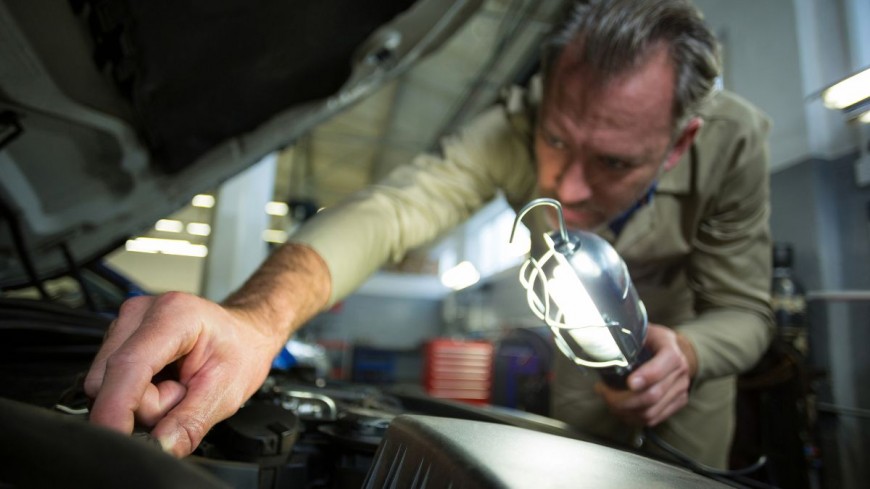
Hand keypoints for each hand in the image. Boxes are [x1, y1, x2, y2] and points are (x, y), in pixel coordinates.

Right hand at [84, 292, 282, 456]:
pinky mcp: (116, 338)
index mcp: (174, 315)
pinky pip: (108, 382)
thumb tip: (159, 448)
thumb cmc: (240, 352)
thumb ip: (190, 424)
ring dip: (139, 401)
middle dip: (143, 406)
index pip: (128, 366)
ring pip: (104, 385)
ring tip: (176, 387)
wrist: (243, 335)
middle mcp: (141, 313)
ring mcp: (124, 323)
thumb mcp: (226, 393)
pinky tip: (161, 382)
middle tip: (183, 394)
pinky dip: (134, 393)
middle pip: (110, 381)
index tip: (119, 439)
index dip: (116, 408)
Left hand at [594, 323, 696, 426]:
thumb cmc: (653, 340)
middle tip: (603, 392)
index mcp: (671, 351)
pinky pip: (654, 419)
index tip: (628, 382)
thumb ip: (627, 335)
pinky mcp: (678, 403)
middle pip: (652, 395)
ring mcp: (681, 390)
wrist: (678, 350)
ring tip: (608, 401)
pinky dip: (633, 419)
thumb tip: (601, 341)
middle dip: (622, 399)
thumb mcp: (644, 330)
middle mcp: (680, 372)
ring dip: (624, 411)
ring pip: (651, 412)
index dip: (645, 377)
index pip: (660, 368)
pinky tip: (620, 410)